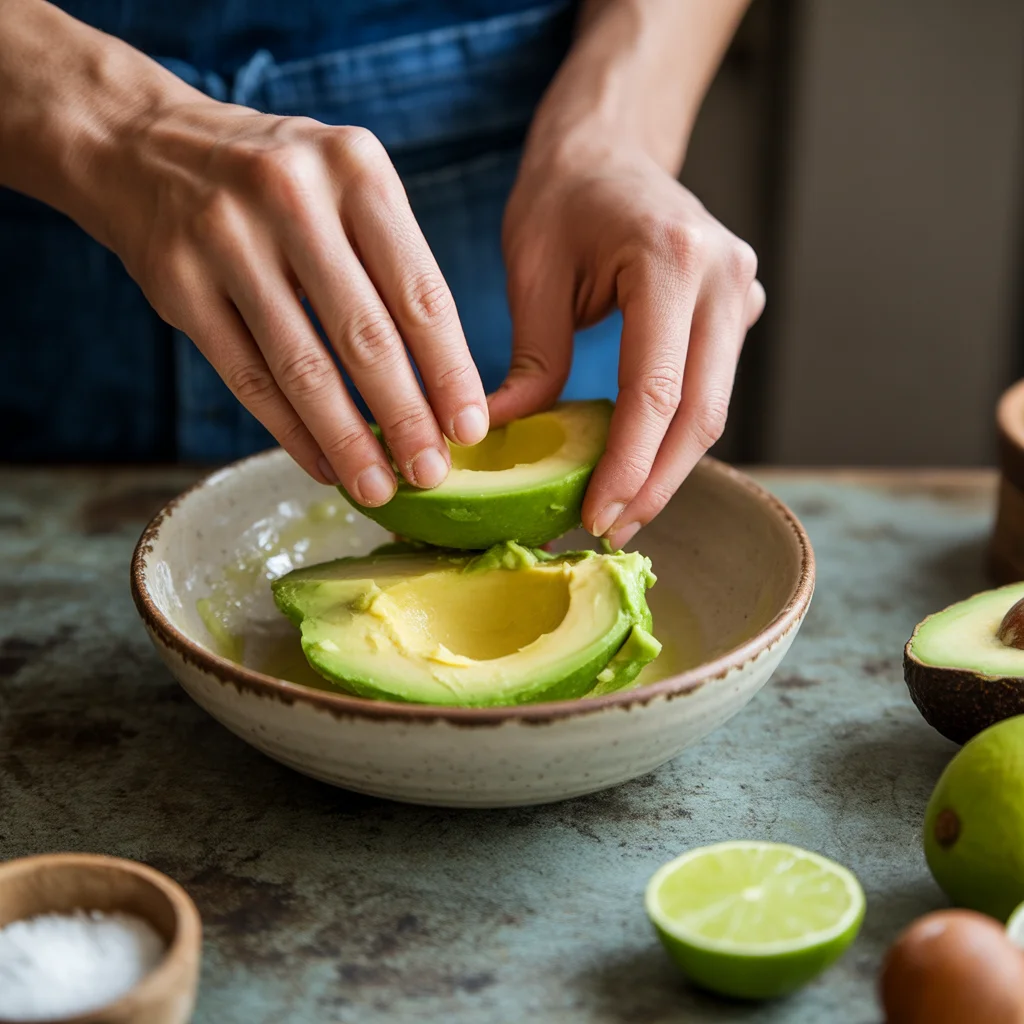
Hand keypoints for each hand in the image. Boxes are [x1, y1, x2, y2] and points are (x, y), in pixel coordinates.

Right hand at [100, 101, 489, 502]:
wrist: (143, 144)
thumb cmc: (276, 177)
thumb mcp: (346, 181)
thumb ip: (393, 261)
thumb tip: (442, 383)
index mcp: (356, 169)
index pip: (420, 292)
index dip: (449, 372)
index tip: (470, 430)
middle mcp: (292, 196)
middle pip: (366, 336)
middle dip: (406, 418)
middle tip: (431, 473)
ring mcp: (227, 240)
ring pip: (302, 367)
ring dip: (346, 440)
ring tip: (378, 487)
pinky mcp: (178, 284)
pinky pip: (246, 377)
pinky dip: (289, 431)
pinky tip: (321, 463)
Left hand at [493, 143, 763, 548]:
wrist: (611, 147)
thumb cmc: (562, 198)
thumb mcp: (532, 271)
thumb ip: (531, 363)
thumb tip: (503, 444)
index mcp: (672, 258)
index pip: (656, 390)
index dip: (629, 466)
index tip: (596, 517)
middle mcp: (724, 276)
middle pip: (700, 413)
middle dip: (655, 484)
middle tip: (610, 531)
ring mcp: (741, 290)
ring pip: (714, 408)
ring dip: (669, 467)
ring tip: (622, 511)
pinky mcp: (738, 307)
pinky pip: (711, 386)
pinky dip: (676, 432)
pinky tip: (640, 464)